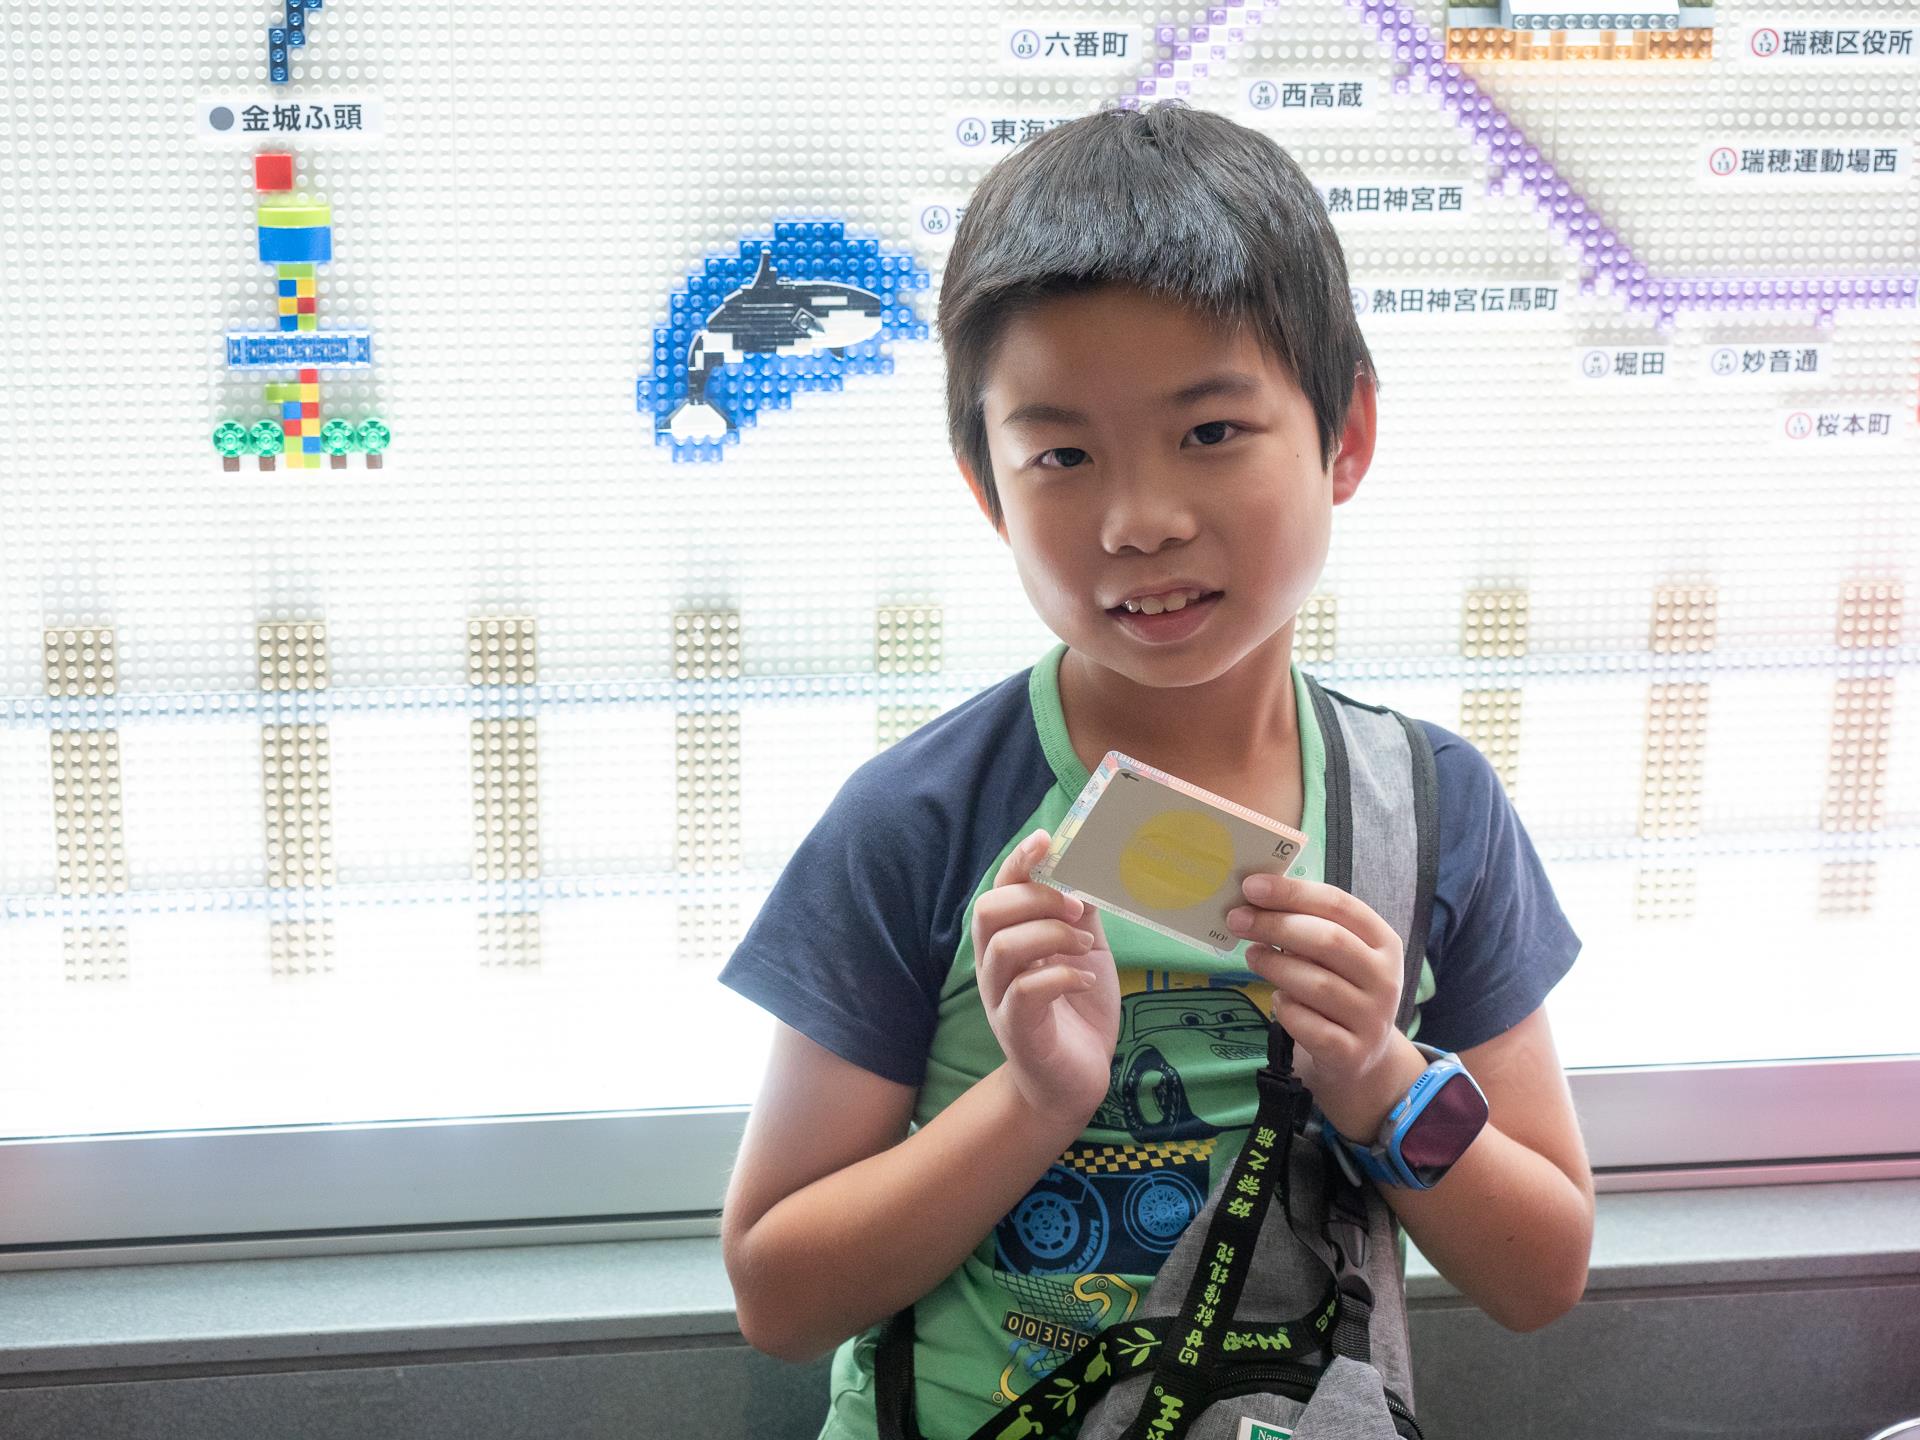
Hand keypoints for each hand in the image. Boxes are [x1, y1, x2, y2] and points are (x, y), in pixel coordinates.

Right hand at [972, 829, 1120, 1122]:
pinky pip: (1025, 993)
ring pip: (1003, 948)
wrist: (1074, 1080)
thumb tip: (1097, 865)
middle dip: (1037, 899)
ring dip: (1051, 935)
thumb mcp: (1086, 949)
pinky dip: (1059, 976)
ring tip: (1085, 947)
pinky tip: (1081, 979)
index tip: (1047, 840)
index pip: (1000, 889)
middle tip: (1078, 909)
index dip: (1019, 861)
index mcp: (1010, 938)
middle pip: (989, 911)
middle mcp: (995, 966)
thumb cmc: (1077, 1009)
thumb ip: (1083, 911)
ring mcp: (1001, 998)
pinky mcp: (1018, 1030)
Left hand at [1225, 872, 1423, 1139]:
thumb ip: (1306, 925)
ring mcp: (1372, 1019)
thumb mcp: (1336, 954)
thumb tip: (1253, 899)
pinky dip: (1286, 1009)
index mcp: (1383, 942)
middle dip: (1276, 925)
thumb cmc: (1340, 988)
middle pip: (1328, 941)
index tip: (1250, 886)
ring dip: (1275, 965)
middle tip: (1237, 920)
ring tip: (1252, 956)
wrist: (1362, 1054)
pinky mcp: (1352, 1053)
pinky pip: (1309, 1025)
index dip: (1293, 892)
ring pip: (1317, 984)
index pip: (1339, 905)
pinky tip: (1278, 1000)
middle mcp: (1385, 979)